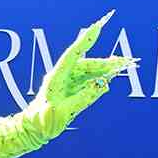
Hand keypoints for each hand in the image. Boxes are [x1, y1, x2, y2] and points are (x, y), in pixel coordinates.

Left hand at [32, 12, 135, 136]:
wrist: (34, 130)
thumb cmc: (43, 122)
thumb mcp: (63, 113)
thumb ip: (81, 100)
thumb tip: (101, 87)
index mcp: (56, 78)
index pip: (72, 55)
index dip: (85, 41)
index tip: (96, 27)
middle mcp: (62, 77)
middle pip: (86, 64)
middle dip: (105, 62)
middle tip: (123, 61)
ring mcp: (67, 82)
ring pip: (89, 71)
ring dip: (105, 69)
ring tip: (122, 64)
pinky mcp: (71, 89)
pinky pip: (88, 80)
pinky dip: (100, 78)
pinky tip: (111, 76)